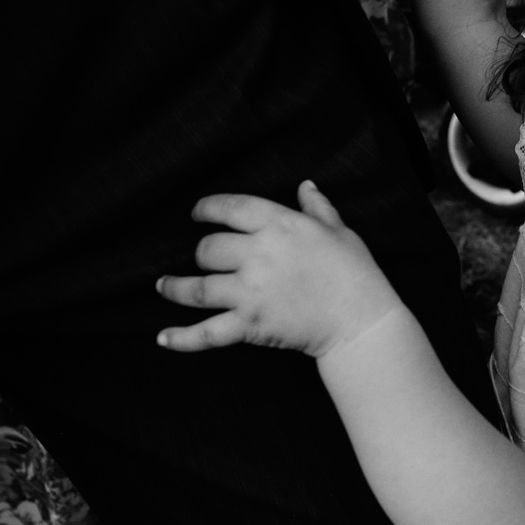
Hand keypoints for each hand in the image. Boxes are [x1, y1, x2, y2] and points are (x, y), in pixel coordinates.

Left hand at [155, 181, 400, 356]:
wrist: (362, 319)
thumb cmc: (355, 272)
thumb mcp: (339, 231)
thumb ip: (317, 207)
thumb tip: (305, 185)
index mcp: (279, 225)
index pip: (230, 208)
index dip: (206, 208)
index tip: (197, 213)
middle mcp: (258, 255)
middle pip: (208, 249)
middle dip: (201, 254)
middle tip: (201, 258)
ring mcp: (250, 291)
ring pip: (196, 288)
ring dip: (174, 288)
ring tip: (163, 286)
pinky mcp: (249, 324)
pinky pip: (206, 333)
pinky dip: (181, 338)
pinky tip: (162, 337)